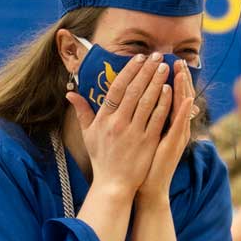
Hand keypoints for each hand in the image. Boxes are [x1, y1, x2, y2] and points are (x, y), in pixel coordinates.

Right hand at [66, 52, 172, 199]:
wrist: (114, 184)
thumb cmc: (102, 159)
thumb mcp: (88, 135)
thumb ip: (82, 112)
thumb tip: (70, 94)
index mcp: (104, 119)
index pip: (116, 89)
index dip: (128, 71)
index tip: (138, 58)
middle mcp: (118, 123)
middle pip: (133, 91)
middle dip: (146, 71)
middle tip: (156, 56)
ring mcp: (134, 132)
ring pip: (147, 101)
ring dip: (157, 82)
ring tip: (164, 67)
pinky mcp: (147, 142)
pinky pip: (157, 118)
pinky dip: (164, 103)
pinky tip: (170, 90)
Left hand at [136, 60, 196, 206]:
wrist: (147, 187)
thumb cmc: (142, 162)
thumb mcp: (143, 136)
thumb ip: (141, 117)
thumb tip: (133, 101)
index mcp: (165, 123)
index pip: (168, 96)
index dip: (167, 78)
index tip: (162, 61)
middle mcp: (174, 127)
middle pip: (178, 97)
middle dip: (177, 78)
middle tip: (176, 59)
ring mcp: (176, 136)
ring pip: (181, 107)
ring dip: (182, 88)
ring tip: (182, 70)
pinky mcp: (173, 145)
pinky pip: (179, 125)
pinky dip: (182, 111)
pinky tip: (185, 98)